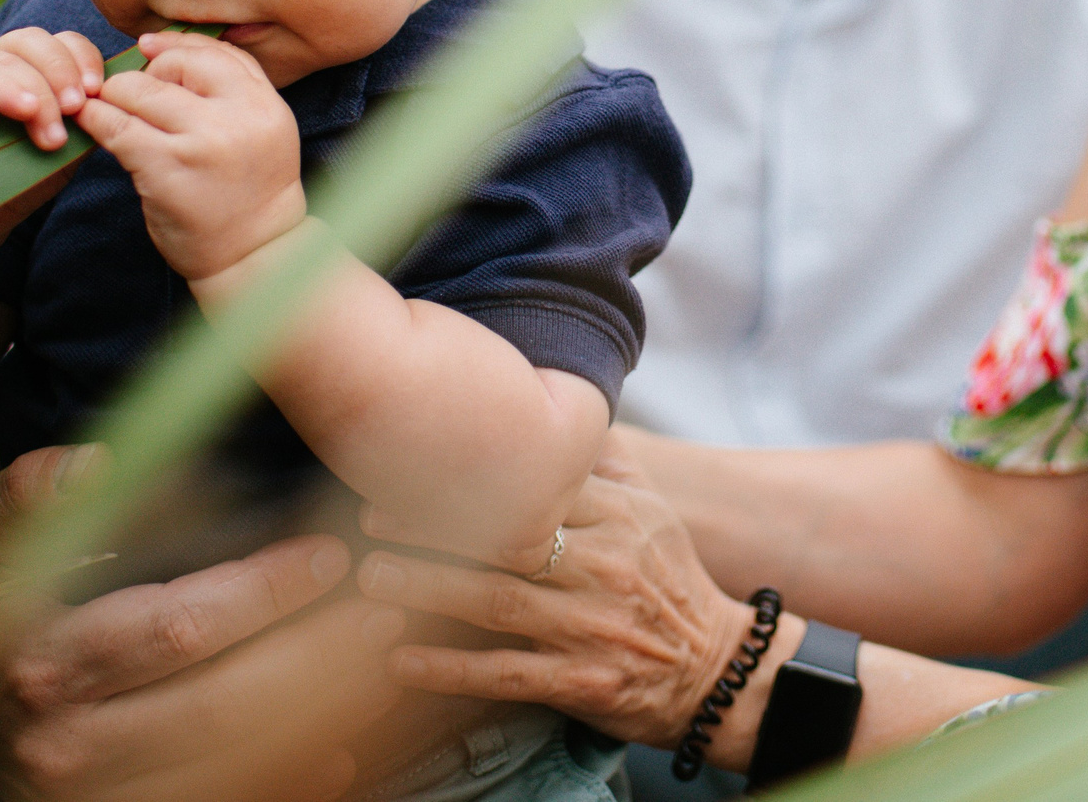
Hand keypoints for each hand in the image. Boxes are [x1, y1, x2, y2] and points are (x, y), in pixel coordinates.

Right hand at [0, 28, 107, 152]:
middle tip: (78, 107)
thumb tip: (119, 97)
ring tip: (52, 133)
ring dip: (35, 91)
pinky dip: (0, 92)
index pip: (59, 40)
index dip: (82, 57)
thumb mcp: (65, 145)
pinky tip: (25, 111)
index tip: (98, 90)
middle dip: (60, 69)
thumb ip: (87, 117)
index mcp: (27, 69)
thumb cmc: (23, 181)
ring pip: (0, 60)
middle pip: (28, 40)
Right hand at [0, 445, 399, 800]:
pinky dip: (292, 787)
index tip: (331, 555)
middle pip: (220, 712)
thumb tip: (97, 464)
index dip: (263, 594)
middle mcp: (69, 747)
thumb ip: (33, 492)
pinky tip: (351, 756)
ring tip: (388, 668)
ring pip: (234, 771)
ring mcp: (96, 797)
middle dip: (315, 663)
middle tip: (386, 612)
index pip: (177, 631)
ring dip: (322, 724)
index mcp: (45, 663)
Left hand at [73, 32, 304, 279]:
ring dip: (113, 97)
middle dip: (144, 76)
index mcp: (266, 105)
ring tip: (108, 112)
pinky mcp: (166, 168)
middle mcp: (239, 118)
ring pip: (137, 90)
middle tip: (131, 98)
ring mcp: (202, 142)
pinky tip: (90, 124)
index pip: (217, 51)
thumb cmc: (248, 193)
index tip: (151, 53)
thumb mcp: (262, 132)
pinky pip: (116, 126)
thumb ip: (230, 90)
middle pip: (174, 65)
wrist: (252, 257)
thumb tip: (160, 48)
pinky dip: (95, 120)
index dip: (177, 47)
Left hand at [356, 443, 759, 750]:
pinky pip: (504, 676)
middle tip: (370, 519)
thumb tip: (562, 404)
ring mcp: (590, 628)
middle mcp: (604, 567)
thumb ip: (607, 463)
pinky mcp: (580, 683)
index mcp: (620, 516)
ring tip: (371, 579)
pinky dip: (448, 671)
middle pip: (507, 539)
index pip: (538, 485)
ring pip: (496, 603)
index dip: (472, 475)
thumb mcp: (654, 513)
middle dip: (433, 529)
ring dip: (426, 591)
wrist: (717, 672)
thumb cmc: (670, 583)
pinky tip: (398, 663)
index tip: (412, 466)